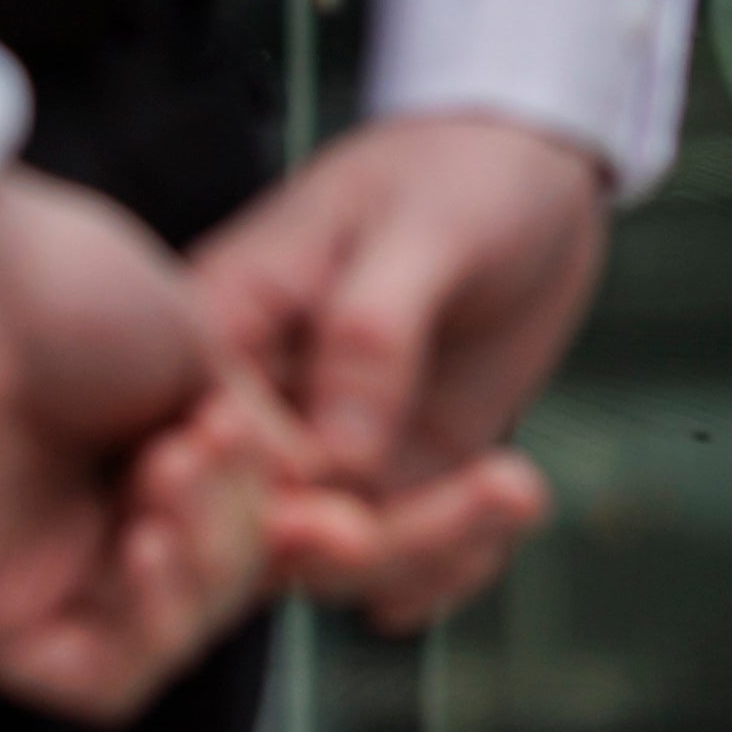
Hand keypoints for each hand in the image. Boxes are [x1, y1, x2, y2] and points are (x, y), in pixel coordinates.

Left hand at [0, 168, 297, 725]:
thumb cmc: (71, 293)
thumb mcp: (207, 359)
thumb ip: (264, 446)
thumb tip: (325, 513)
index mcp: (144, 459)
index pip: (248, 537)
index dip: (298, 530)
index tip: (339, 508)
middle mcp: (93, 529)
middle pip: (222, 588)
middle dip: (243, 523)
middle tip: (210, 438)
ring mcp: (43, 582)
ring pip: (172, 636)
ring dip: (205, 561)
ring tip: (170, 464)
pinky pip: (105, 682)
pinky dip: (154, 627)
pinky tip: (146, 547)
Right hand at [191, 111, 601, 632]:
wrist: (532, 171)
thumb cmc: (461, 171)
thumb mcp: (424, 226)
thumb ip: (374, 332)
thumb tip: (336, 458)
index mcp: (221, 330)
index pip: (198, 449)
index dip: (257, 505)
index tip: (344, 525)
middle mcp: (257, 407)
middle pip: (253, 526)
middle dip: (342, 551)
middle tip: (445, 537)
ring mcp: (322, 450)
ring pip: (330, 556)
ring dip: (422, 551)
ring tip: (516, 492)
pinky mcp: (391, 475)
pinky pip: (399, 556)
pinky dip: (451, 561)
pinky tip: (512, 511)